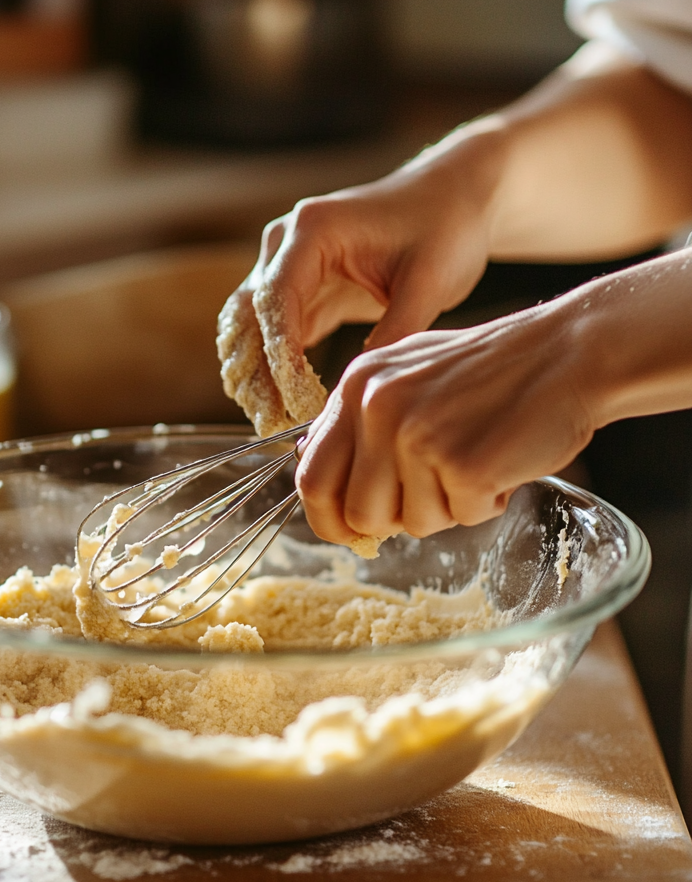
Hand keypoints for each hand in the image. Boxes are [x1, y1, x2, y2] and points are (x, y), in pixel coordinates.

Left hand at [294, 299, 597, 543]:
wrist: (570, 351)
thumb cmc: (493, 371)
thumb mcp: (407, 374)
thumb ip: (360, 422)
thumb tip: (318, 473)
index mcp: (356, 386)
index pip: (310, 476)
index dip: (327, 516)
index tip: (348, 529)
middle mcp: (376, 408)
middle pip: (356, 513)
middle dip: (392, 521)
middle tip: (434, 494)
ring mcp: (416, 436)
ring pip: (409, 523)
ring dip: (445, 509)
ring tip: (474, 461)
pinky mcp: (461, 463)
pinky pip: (459, 518)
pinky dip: (484, 505)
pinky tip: (501, 463)